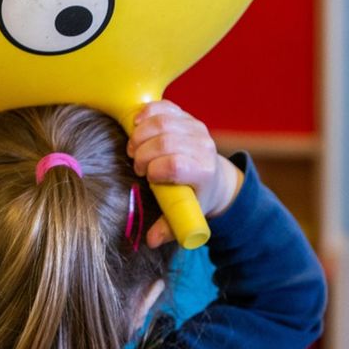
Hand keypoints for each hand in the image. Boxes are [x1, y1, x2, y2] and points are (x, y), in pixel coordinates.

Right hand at [127, 100, 243, 247]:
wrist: (213, 176)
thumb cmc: (194, 196)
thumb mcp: (185, 214)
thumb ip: (168, 227)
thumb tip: (151, 240)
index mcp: (204, 171)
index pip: (176, 164)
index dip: (155, 169)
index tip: (147, 177)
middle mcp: (203, 146)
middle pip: (165, 141)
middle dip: (143, 153)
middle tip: (137, 165)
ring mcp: (196, 128)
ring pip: (162, 121)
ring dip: (140, 134)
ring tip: (135, 148)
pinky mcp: (186, 116)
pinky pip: (163, 107)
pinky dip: (146, 114)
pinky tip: (137, 126)